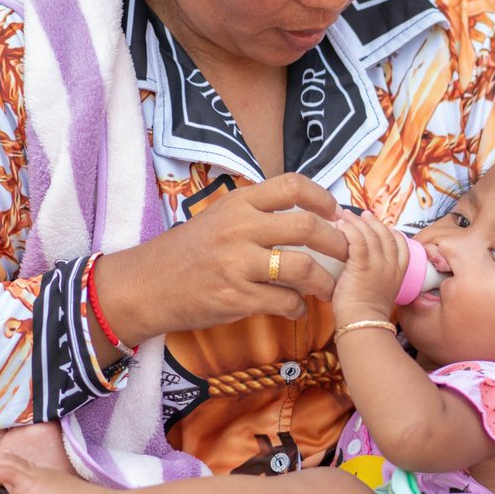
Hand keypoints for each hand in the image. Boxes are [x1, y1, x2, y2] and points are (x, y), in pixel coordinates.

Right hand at [95, 172, 348, 343]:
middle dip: (337, 242)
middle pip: (307, 227)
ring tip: (331, 289)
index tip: (336, 212)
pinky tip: (297, 307)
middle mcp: (240, 228)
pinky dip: (299, 306)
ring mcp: (238, 264)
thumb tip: (303, 215)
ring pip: (302, 267)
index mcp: (238, 203)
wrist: (146, 285)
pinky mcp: (235, 297)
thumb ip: (255, 213)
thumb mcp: (217, 218)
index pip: (292, 186)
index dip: (322, 198)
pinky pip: (284, 301)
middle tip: (348, 253)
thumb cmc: (186, 252)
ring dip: (325, 281)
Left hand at [331, 211, 406, 327]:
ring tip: (347, 216)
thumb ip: (378, 278)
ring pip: (371, 234)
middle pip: (386, 234)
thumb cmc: (365, 315)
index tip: (381, 225)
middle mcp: (391, 266)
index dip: (391, 231)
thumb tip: (363, 269)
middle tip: (362, 215)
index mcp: (399, 273)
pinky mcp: (362, 265)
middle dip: (373, 222)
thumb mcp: (381, 293)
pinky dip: (350, 229)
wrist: (362, 324)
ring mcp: (378, 264)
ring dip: (358, 222)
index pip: (401, 244)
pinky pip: (358, 239)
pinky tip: (341, 225)